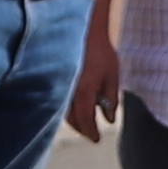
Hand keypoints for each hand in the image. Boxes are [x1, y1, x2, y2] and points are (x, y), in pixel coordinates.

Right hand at [67, 21, 121, 144]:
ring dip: (73, 121)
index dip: (91, 132)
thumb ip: (111, 98)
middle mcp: (69, 91)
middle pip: (72, 119)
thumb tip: (110, 119)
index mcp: (85, 91)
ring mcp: (60, 85)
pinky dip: (66, 109)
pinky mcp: (55, 79)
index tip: (97, 139)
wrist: (82, 29)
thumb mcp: (112, 75)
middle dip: (82, 129)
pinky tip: (74, 109)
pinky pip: (57, 100)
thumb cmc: (101, 51)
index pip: (86, 119)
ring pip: (62, 111)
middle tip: (91, 134)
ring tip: (84, 123)